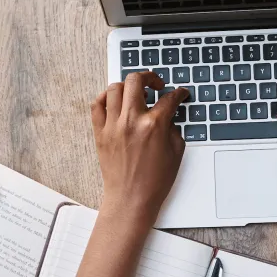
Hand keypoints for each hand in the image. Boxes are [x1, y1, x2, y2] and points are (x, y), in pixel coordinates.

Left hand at [91, 71, 189, 227]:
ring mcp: (113, 125)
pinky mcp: (100, 132)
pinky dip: (105, 97)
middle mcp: (131, 121)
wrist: (131, 199)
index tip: (180, 94)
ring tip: (136, 94)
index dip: (178, 94)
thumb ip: (173, 127)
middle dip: (150, 77)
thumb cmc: (154, 181)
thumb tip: (169, 113)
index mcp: (154, 125)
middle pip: (136, 81)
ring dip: (128, 86)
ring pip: (115, 88)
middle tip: (156, 85)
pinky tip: (115, 101)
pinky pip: (97, 104)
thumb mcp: (176, 151)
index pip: (169, 98)